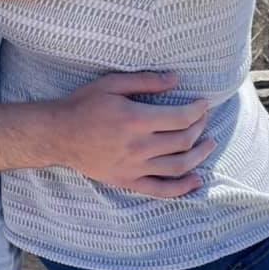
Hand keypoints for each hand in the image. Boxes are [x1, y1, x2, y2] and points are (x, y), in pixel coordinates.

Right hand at [57, 71, 215, 197]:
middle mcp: (139, 146)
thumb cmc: (84, 104)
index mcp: (136, 119)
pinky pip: (161, 190)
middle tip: (204, 118)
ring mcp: (134, 167)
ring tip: (209, 144)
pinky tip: (196, 180)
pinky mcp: (128, 181)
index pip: (180, 118)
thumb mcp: (112, 83)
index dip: (197, 111)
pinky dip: (183, 188)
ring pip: (178, 166)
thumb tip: (175, 79)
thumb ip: (145, 81)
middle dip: (200, 128)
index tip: (203, 104)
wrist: (59, 134)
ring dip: (199, 155)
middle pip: (183, 141)